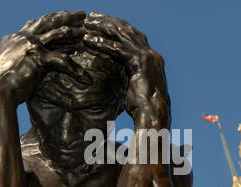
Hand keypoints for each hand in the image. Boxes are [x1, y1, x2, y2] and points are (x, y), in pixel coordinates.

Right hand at [0, 10, 90, 105]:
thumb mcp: (3, 69)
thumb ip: (13, 62)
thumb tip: (16, 69)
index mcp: (13, 39)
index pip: (35, 25)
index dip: (50, 20)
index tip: (62, 16)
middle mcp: (22, 37)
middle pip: (48, 22)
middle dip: (66, 17)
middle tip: (81, 14)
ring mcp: (31, 45)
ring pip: (58, 34)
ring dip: (75, 32)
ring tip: (87, 32)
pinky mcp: (39, 57)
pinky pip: (63, 60)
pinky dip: (75, 69)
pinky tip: (85, 77)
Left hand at [83, 12, 169, 127]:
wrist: (153, 117)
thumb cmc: (142, 109)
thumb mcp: (131, 87)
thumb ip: (124, 75)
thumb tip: (110, 74)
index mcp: (151, 59)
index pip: (132, 36)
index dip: (115, 28)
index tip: (100, 24)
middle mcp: (151, 54)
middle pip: (128, 30)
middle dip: (108, 22)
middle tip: (91, 17)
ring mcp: (148, 57)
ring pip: (123, 35)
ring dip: (103, 27)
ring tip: (87, 24)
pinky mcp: (140, 63)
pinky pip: (118, 49)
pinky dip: (103, 43)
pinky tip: (89, 40)